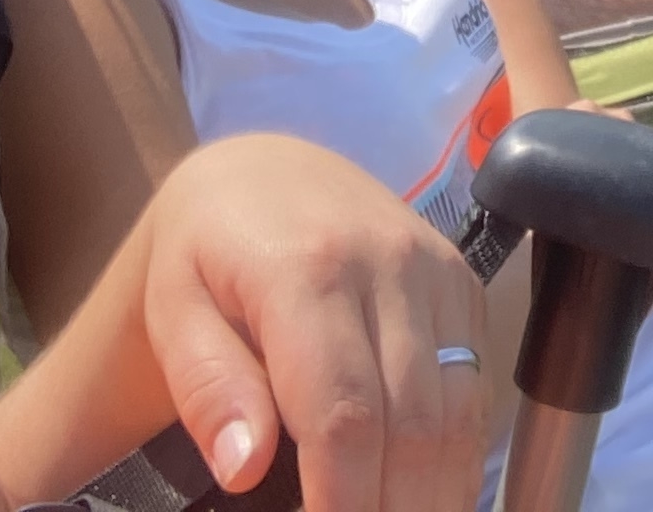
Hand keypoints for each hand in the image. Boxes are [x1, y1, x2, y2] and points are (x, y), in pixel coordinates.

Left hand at [130, 136, 490, 511]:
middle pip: (413, 425)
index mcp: (307, 268)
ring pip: (459, 414)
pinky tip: (424, 494)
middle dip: (393, 510)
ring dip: (434, 496)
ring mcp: (437, 271)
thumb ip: (206, 388)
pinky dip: (458, 457)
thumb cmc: (209, 253)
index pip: (343, 413)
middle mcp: (388, 262)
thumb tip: (244, 468)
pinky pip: (477, 389)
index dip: (343, 502)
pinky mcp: (464, 284)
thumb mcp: (174, 312)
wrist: (263, 174)